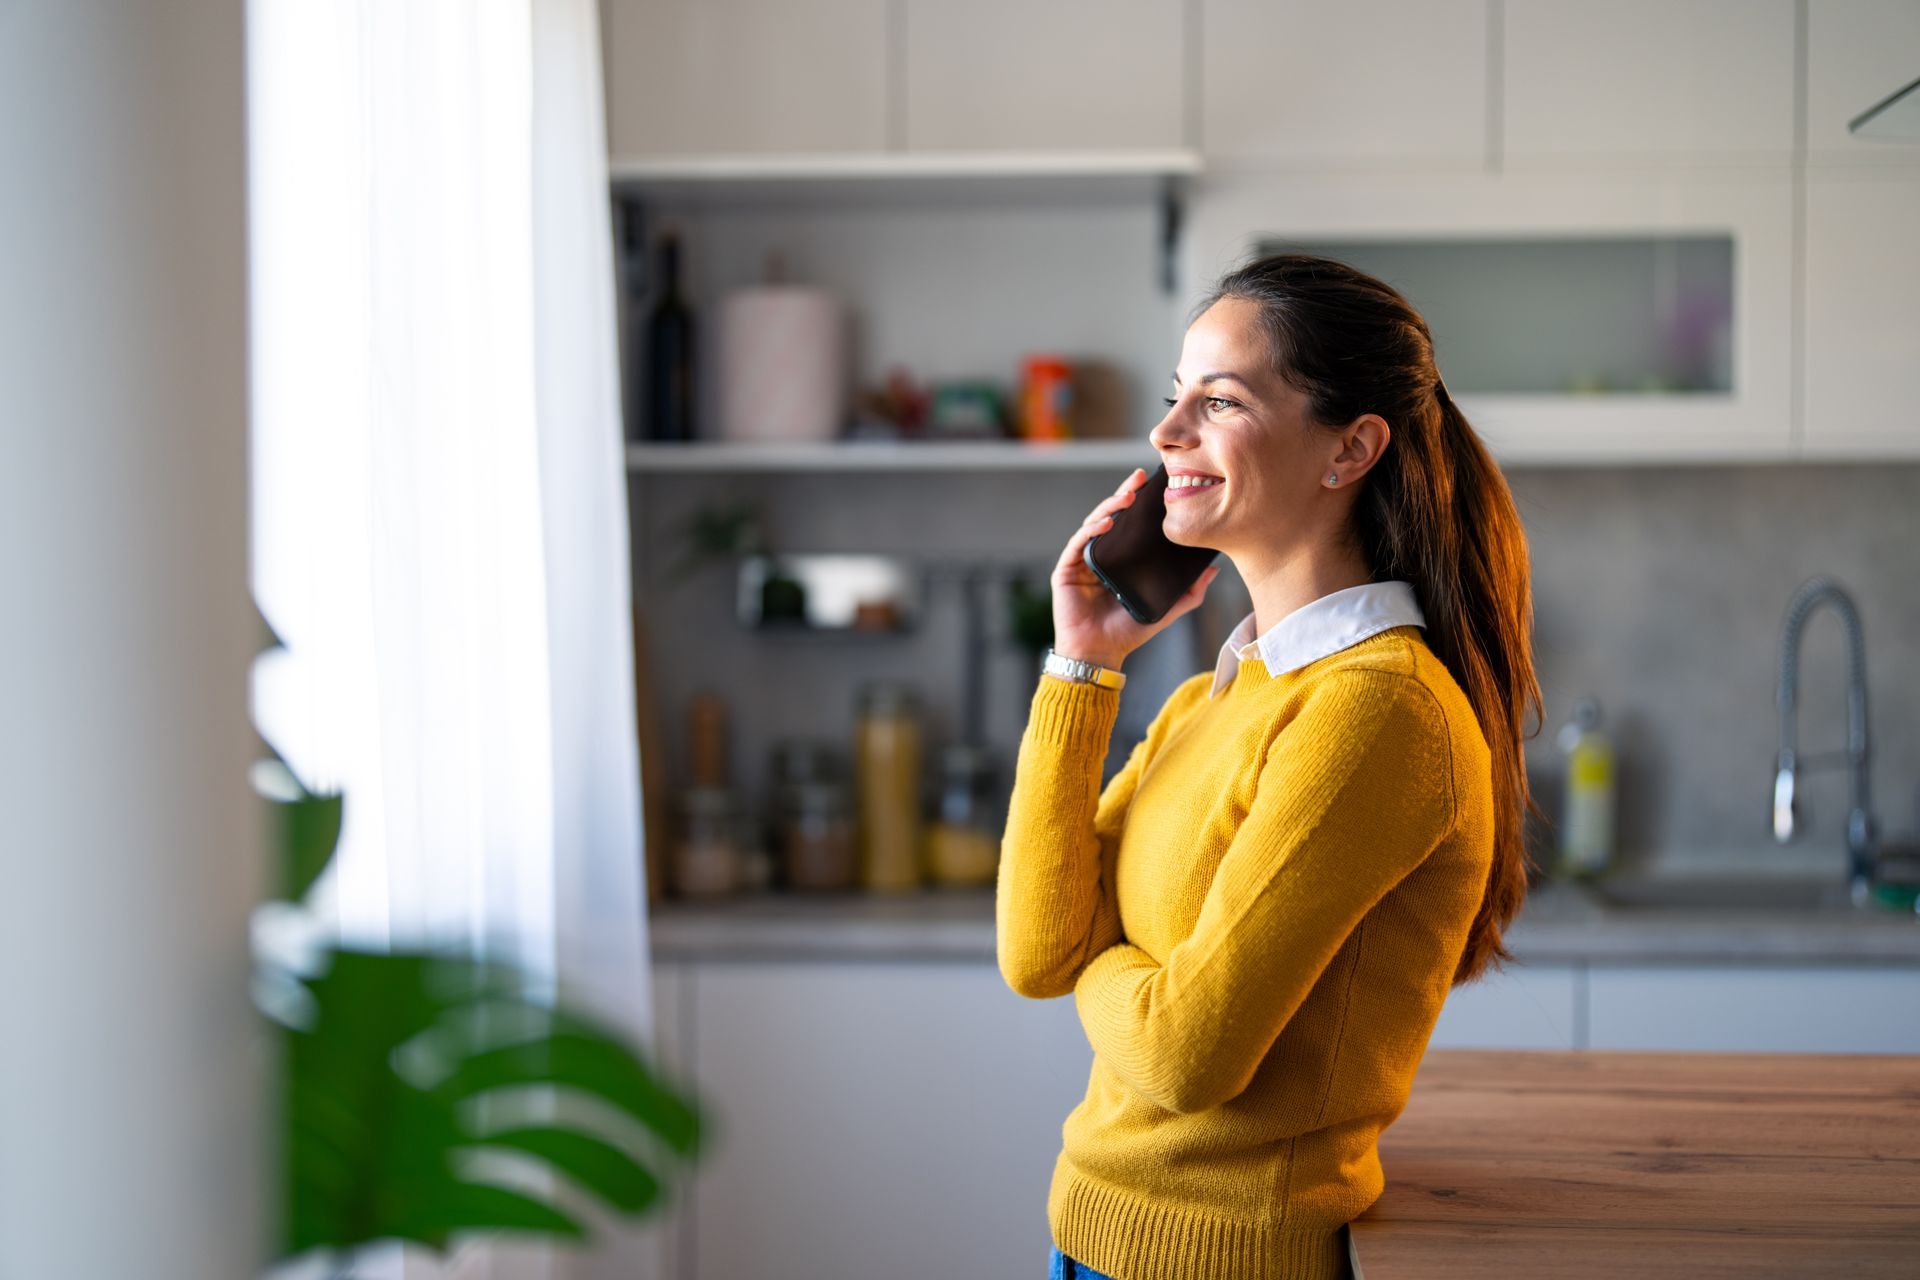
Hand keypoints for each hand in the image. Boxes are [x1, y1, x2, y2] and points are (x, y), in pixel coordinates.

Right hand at [1050, 467, 1221, 669]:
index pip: (1131, 525)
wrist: (1099, 653)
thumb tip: (1214, 571)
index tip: (1156, 485)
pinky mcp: (1066, 569)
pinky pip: (1079, 543)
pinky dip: (1092, 530)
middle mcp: (1101, 555)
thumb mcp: (1165, 609)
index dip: (1141, 504)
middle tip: (1140, 477)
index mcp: (1122, 561)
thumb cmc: (1127, 632)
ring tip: (1127, 496)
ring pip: (1094, 523)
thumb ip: (1190, 593)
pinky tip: (1107, 523)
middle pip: (1112, 516)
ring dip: (1109, 507)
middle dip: (1125, 493)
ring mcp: (1082, 560)